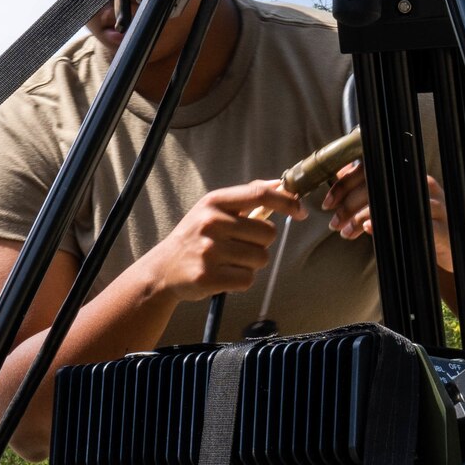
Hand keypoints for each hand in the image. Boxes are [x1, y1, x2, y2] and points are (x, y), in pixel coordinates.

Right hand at [136, 178, 303, 303]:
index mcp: (214, 202)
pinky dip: (241, 280)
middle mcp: (211, 223)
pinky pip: (248, 279)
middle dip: (261, 243)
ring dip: (251, 263)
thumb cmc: (196, 236)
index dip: (286, 201)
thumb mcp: (213, 209)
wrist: (163, 269)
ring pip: (260, 258)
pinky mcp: (208, 276)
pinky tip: (223, 275)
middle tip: (238, 246)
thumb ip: (247, 196)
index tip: (300, 211)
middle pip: (268, 233)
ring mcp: (208, 250)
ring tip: (228, 261)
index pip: (259, 194)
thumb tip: (281, 184)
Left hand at [323, 163, 453, 273]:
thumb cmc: (418, 224)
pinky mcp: (442, 228)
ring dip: (361, 217)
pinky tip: (369, 228)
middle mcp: (423, 186)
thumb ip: (370, 189)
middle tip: (334, 222)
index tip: (328, 203)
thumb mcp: (395, 205)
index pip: (371, 170)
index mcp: (410, 175)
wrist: (453, 248)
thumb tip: (340, 174)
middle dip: (349, 205)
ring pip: (392, 203)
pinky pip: (411, 224)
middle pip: (379, 185)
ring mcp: (435, 206)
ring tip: (346, 231)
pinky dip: (386, 225)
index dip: (345, 184)